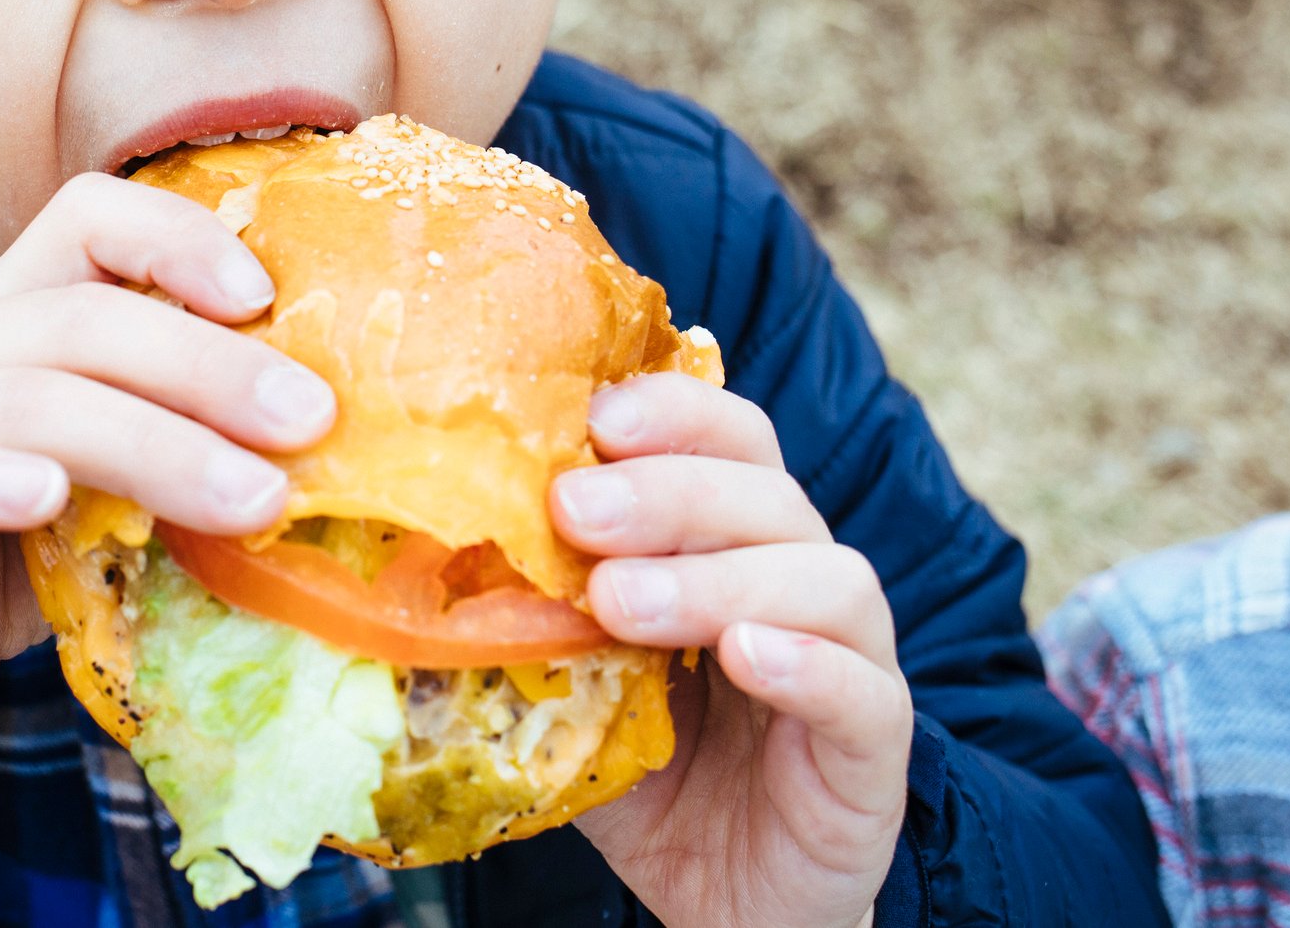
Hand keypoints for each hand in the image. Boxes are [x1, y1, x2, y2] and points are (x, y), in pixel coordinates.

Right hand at [0, 173, 336, 790]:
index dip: (176, 238)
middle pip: (82, 314)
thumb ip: (178, 453)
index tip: (265, 296)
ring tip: (249, 498)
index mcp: (10, 314)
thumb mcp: (108, 498)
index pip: (89, 218)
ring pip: (28, 399)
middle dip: (209, 366)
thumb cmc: (5, 569)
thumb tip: (330, 456)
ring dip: (152, 446)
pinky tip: (48, 499)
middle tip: (307, 422)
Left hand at [550, 373, 909, 927]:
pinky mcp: (873, 752)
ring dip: (715, 577)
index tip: (596, 417)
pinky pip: (864, 691)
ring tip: (621, 603)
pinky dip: (807, 664)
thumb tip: (416, 566)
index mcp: (731, 545)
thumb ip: (527, 623)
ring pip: (823, 578)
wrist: (730, 908)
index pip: (727, 441)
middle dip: (666, 489)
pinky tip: (744, 656)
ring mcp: (851, 661)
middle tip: (574, 509)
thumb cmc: (651, 775)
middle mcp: (799, 582)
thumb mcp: (573, 686)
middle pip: (765, 492)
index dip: (673, 411)